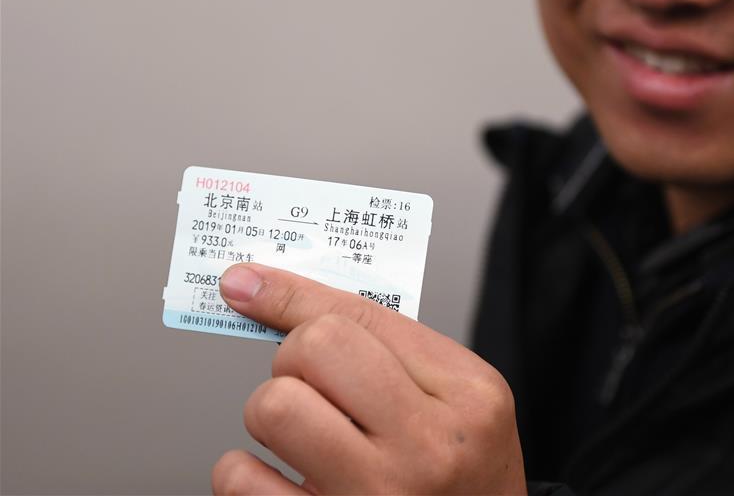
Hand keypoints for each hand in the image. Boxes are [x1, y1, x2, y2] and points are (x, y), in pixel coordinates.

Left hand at [210, 263, 526, 494]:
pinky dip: (244, 472)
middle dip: (295, 357)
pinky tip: (283, 477)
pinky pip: (241, 482)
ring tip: (303, 431)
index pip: (360, 319)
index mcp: (466, 396)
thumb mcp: (456, 398)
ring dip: (271, 412)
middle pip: (313, 349)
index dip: (293, 295)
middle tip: (312, 384)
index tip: (250, 284)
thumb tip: (271, 294)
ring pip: (273, 407)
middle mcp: (426, 448)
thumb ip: (386, 347)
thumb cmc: (463, 475)